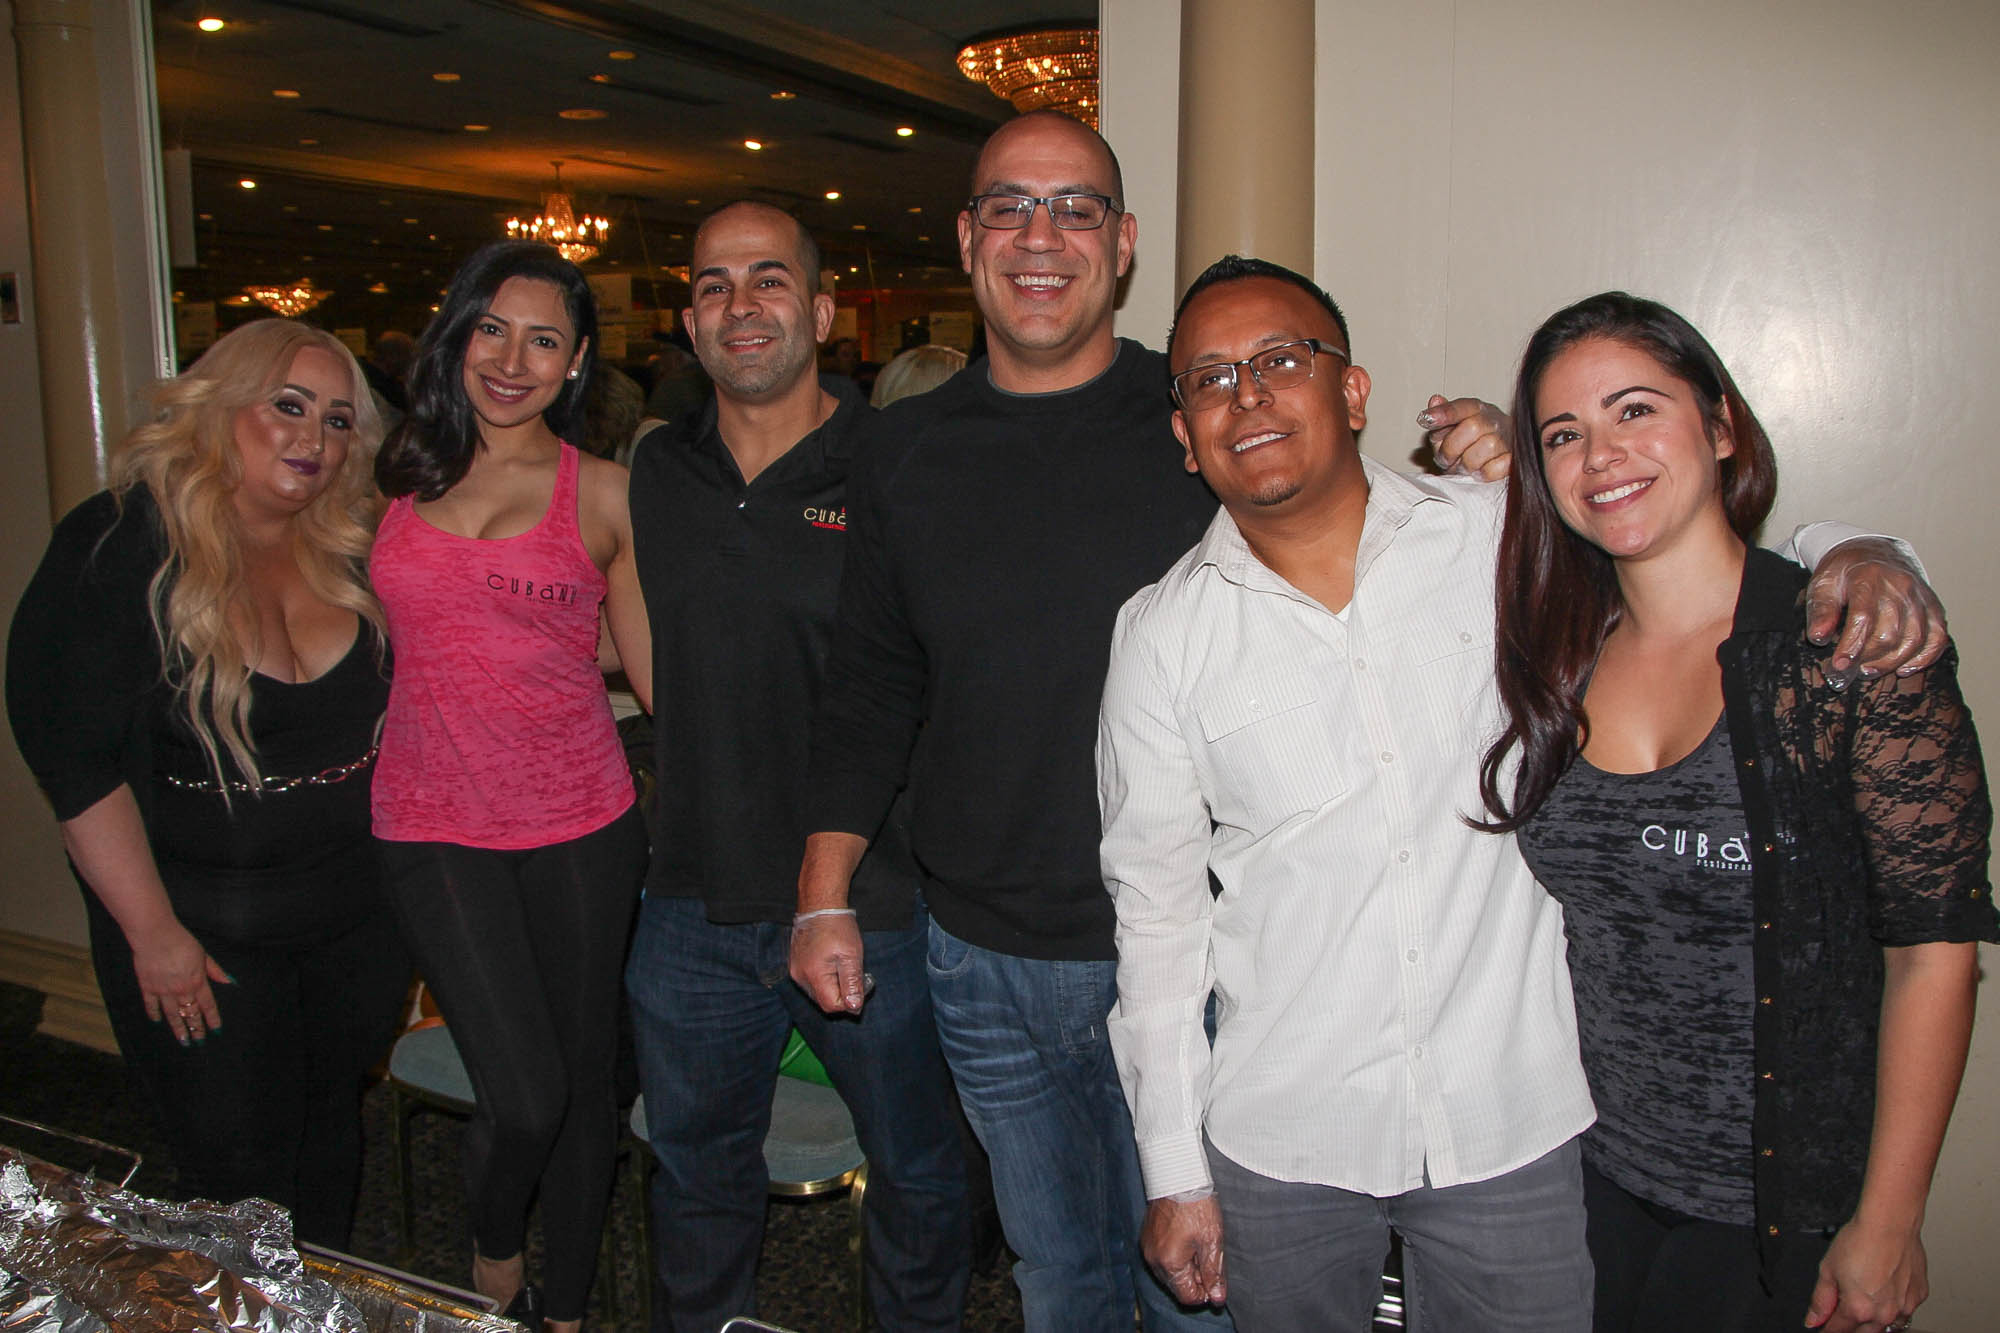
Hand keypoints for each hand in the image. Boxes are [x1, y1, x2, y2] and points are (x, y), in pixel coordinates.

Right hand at [130, 918, 229, 1044]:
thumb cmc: (182, 942)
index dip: (212, 1018)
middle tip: (199, 1041)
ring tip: (183, 1040)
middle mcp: (181, 990)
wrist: (156, 936)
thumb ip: (215, 971)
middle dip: (196, 1028)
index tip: (216, 1030)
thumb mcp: (204, 955)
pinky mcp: (147, 987)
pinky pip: (151, 1005)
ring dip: (178, 1028)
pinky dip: (155, 1014)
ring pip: (172, 1014)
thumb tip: (230, 981)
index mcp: (197, 982)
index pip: (207, 1005)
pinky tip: (158, 1021)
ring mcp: (163, 990)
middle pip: (191, 1013)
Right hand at [789, 911, 866, 1013]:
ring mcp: (795, 971)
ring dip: (834, 986)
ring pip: (818, 992)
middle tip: (857, 974)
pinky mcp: (795, 965)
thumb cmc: (838, 927)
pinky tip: (834, 963)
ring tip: (845, 966)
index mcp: (814, 975)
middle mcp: (800, 977)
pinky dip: (825, 979)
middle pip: (824, 1001)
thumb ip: (852, 983)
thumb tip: (854, 1008)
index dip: (849, 1001)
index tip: (862, 984)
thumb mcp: (852, 955)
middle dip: (843, 994)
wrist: (819, 905)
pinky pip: (812, 982)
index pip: (831, 1005)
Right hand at [1140, 1196, 1227, 1307]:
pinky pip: (1161, 1258)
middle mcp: (1153, 1260)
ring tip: (1197, 1244)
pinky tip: (1186, 1237)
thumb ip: (1214, 1274)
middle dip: (1194, 1278)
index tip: (1214, 1276)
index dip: (1205, 1292)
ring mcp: (1147, 1248)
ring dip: (1185, 1267)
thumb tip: (1217, 1299)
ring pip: (1169, 1272)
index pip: (1187, 1297)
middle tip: (1207, 1255)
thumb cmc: (1197, 1206)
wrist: (1178, 1176)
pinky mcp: (1146, 1237)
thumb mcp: (1212, 1241)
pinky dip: (1174, 1255)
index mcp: (1170, 1264)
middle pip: (1176, 1286)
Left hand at [1417, 395, 1512, 480]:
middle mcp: (1494, 420)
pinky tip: (1479, 471)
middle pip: (1473, 427)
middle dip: (1452, 448)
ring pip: (1487, 447)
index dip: (1444, 413)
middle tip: (1445, 458)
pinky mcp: (1513, 459)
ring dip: (1468, 463)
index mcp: (1476, 409)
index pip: (1460, 406)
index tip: (1426, 419)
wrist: (1495, 458)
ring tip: (1463, 466)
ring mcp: (1506, 439)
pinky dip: (1484, 473)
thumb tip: (1434, 401)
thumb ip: (1441, 417)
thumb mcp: (1448, 430)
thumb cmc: (1468, 444)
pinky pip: (1498, 466)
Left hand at [1804, 1215, 1926, 1331]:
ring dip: (1874, 1320)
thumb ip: (1820, 1300)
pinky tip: (1886, 1291)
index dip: (1827, 1327)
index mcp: (1859, 1309)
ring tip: (1865, 1300)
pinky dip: (1895, 1306)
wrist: (1890, 1224)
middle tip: (1842, 1312)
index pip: (1838, 1329)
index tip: (1824, 1324)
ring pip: (1887, 1325)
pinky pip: (1905, 1310)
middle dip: (1851, 1326)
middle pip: (1863, 1332)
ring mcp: (1905, 1306)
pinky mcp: (1919, 1296)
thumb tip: (1814, 1319)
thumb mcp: (1828, 1270)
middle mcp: (1884, 1313)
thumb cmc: (1861, 1241)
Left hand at [1805, 538, 1947, 684]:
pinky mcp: (1934, 607)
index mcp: (1869, 577)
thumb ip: (1821, 610)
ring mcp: (1921, 597)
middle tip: (1850, 671)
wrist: (1873, 551)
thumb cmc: (1845, 572)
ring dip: (1892, 662)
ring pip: (1915, 639)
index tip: (1839, 666)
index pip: (1863, 618)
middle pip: (1890, 633)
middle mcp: (1900, 586)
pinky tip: (1904, 668)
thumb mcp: (1823, 584)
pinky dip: (1924, 658)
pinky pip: (1937, 637)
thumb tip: (1818, 638)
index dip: (1851, 646)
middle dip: (1869, 658)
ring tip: (1869, 671)